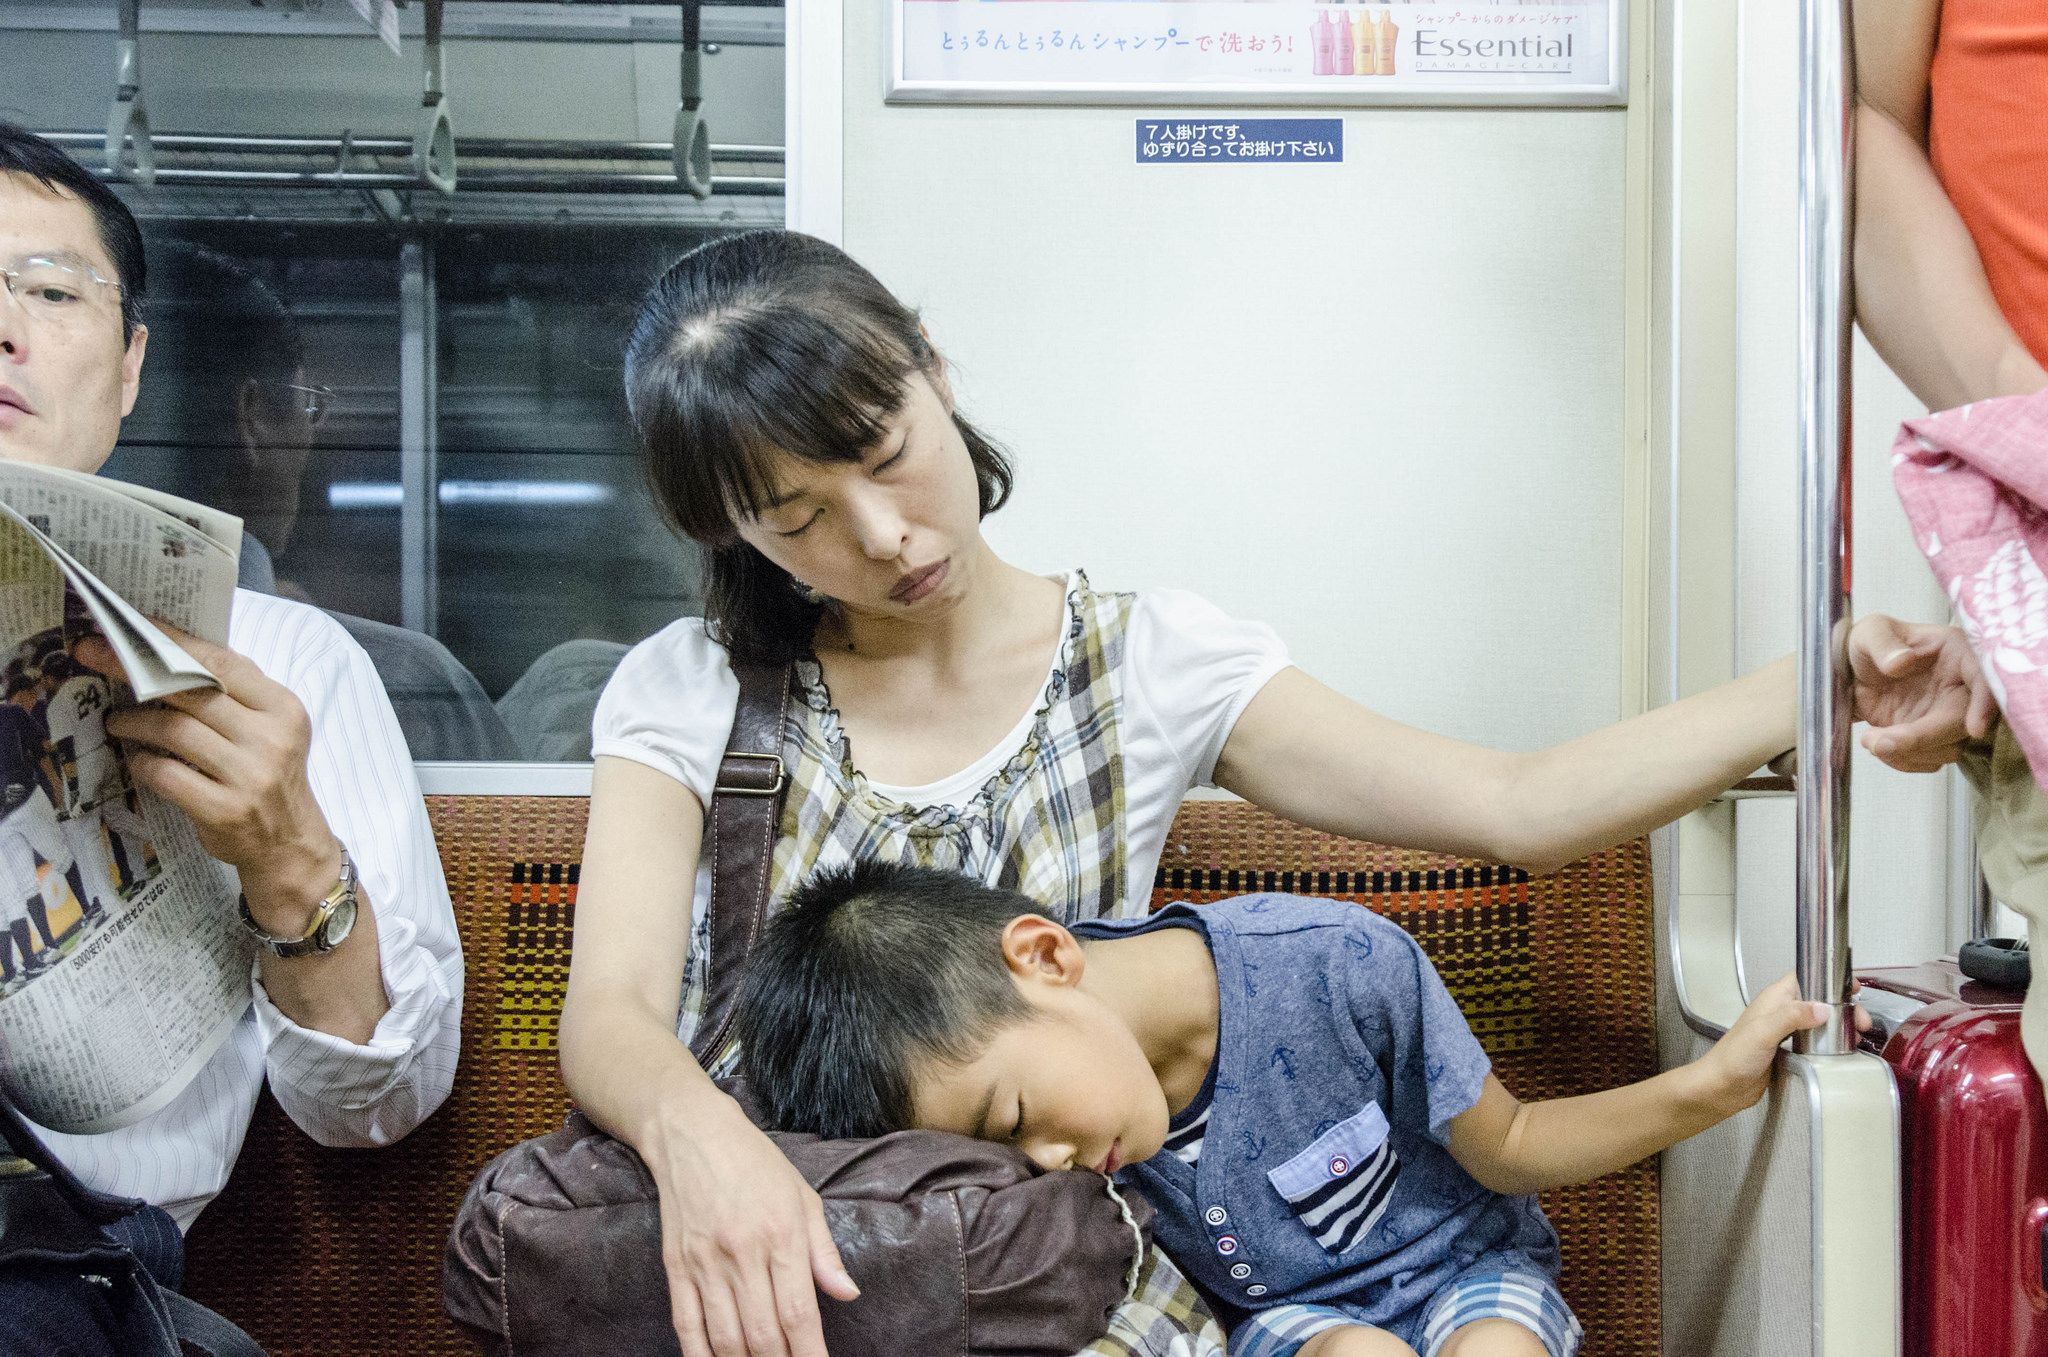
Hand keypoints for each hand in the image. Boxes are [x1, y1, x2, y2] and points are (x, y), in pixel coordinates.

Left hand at [80, 625, 338, 931]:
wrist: (290, 843)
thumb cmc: (271, 776)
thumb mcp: (270, 728)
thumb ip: (235, 694)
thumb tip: (171, 654)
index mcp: (283, 708)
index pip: (221, 662)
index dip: (171, 641)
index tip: (128, 627)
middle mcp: (271, 738)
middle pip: (191, 691)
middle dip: (132, 669)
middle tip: (93, 657)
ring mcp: (249, 776)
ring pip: (174, 731)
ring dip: (133, 722)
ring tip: (117, 721)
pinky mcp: (224, 809)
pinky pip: (166, 774)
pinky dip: (142, 762)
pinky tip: (135, 758)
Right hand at [646, 1092, 858, 1356]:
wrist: (692, 1133)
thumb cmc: (756, 1163)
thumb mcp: (803, 1196)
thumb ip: (825, 1252)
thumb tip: (847, 1294)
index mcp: (782, 1234)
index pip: (799, 1313)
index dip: (810, 1353)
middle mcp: (743, 1253)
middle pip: (763, 1334)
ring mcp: (705, 1263)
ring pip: (726, 1338)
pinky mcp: (675, 1267)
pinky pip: (687, 1325)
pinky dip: (701, 1355)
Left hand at [1692, 974, 1871, 1114]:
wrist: (1723, 1087)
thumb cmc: (1735, 1056)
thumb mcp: (1764, 1031)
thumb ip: (1792, 1016)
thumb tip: (1824, 1008)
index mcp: (1774, 998)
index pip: (1806, 976)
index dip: (1829, 977)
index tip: (1853, 986)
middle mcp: (1781, 1011)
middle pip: (1819, 1000)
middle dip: (1843, 1007)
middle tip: (1861, 1022)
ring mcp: (1786, 1031)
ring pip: (1819, 1021)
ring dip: (1839, 1025)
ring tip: (1859, 1035)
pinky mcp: (1790, 1051)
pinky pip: (1816, 1041)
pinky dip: (1831, 1042)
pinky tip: (1844, 1050)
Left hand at [1847, 614, 1995, 771]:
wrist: (1851, 670)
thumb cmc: (1869, 643)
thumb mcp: (1870, 632)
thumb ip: (1883, 644)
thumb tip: (1902, 662)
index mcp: (1957, 653)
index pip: (1983, 678)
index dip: (1984, 704)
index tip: (1975, 728)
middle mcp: (1960, 687)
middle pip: (1962, 723)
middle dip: (1924, 738)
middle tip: (1881, 742)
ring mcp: (1946, 715)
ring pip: (1949, 748)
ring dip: (1909, 753)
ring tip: (1870, 739)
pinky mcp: (1929, 736)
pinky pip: (1930, 760)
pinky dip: (1904, 761)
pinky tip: (1878, 746)